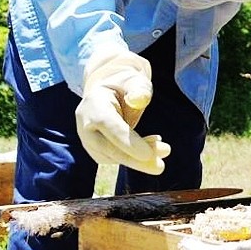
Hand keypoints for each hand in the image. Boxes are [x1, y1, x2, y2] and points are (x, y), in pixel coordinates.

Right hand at [74, 48, 170, 174]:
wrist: (110, 92)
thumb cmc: (126, 86)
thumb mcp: (135, 81)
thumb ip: (139, 89)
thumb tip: (140, 99)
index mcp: (93, 103)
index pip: (108, 125)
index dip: (127, 141)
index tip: (147, 155)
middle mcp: (86, 124)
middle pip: (108, 148)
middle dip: (135, 159)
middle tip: (160, 167)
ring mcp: (88, 140)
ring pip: (113, 157)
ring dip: (139, 159)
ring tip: (164, 149)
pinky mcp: (96, 150)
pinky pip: (116, 158)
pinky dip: (135, 157)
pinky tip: (152, 148)